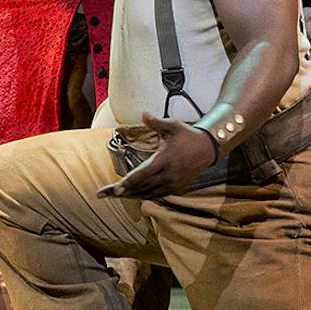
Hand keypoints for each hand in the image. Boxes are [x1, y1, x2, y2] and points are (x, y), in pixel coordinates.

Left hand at [96, 112, 218, 200]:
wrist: (208, 148)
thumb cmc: (188, 135)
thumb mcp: (172, 125)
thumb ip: (156, 122)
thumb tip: (143, 113)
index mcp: (164, 160)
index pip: (142, 174)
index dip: (128, 183)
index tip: (115, 189)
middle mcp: (168, 175)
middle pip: (140, 187)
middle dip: (120, 192)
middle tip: (102, 194)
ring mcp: (173, 183)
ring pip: (147, 194)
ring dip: (130, 195)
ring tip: (112, 196)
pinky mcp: (177, 188)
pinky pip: (157, 195)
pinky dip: (143, 195)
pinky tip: (132, 195)